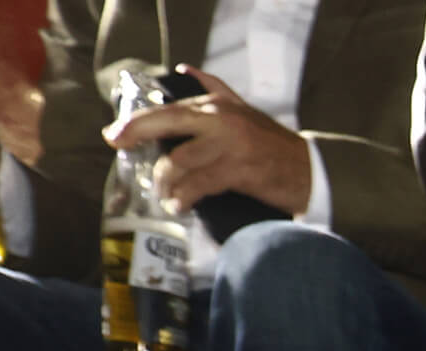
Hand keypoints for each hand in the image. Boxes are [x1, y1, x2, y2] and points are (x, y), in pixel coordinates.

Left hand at [111, 68, 313, 216]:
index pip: (169, 110)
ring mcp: (231, 145)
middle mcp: (222, 120)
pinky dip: (186, 197)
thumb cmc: (273, 144)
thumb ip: (216, 88)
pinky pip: (201, 184)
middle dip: (138, 134)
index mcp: (218, 106)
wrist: (309, 170)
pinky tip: (179, 206)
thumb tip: (187, 71)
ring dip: (166, 181)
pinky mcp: (241, 170)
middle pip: (169, 123)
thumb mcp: (244, 109)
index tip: (116, 133)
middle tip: (119, 147)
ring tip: (163, 195)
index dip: (138, 122)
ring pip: (182, 160)